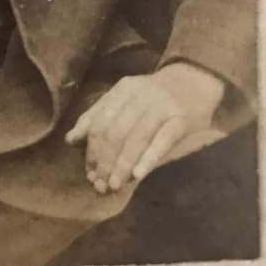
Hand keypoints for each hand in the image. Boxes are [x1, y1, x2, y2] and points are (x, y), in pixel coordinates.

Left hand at [64, 62, 225, 193]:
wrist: (195, 80)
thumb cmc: (155, 94)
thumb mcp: (124, 98)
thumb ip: (98, 116)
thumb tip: (70, 140)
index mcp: (123, 90)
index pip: (100, 122)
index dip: (92, 150)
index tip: (89, 172)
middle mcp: (140, 95)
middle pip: (115, 132)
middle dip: (105, 161)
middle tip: (100, 184)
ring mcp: (161, 107)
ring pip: (136, 138)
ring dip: (123, 165)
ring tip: (114, 185)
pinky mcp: (181, 119)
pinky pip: (162, 141)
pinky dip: (148, 158)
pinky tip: (138, 175)